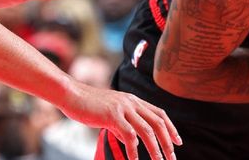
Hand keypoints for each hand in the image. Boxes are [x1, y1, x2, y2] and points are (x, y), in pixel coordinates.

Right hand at [63, 81, 181, 159]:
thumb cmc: (89, 105)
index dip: (170, 127)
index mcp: (133, 101)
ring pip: (147, 130)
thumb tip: (134, 141)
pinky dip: (134, 151)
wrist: (71, 94)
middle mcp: (132, 102)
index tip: (177, 142)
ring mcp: (123, 108)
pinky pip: (129, 135)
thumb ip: (123, 126)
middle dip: (167, 141)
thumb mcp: (111, 114)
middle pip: (158, 122)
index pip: (159, 113)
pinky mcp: (113, 116)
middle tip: (172, 157)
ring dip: (156, 148)